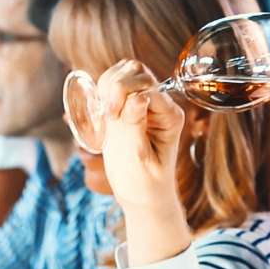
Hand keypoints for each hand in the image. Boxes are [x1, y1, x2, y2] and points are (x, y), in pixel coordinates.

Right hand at [97, 59, 184, 213]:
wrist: (141, 197)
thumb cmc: (143, 183)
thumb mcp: (138, 158)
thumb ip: (135, 126)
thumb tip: (138, 96)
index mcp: (170, 116)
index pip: (147, 85)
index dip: (124, 91)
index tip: (110, 114)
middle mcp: (160, 105)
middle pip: (136, 71)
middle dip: (115, 84)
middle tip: (106, 113)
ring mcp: (144, 104)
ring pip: (123, 73)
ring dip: (107, 86)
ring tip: (103, 113)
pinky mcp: (128, 108)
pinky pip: (113, 87)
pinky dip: (102, 92)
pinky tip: (100, 112)